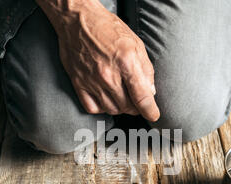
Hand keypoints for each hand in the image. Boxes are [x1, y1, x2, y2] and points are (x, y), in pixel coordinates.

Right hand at [37, 0, 159, 120]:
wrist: (77, 20)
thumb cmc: (107, 29)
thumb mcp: (135, 43)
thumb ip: (145, 69)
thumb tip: (150, 92)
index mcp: (126, 62)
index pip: (142, 97)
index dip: (150, 111)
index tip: (153, 115)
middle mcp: (108, 75)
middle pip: (127, 107)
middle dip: (136, 107)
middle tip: (136, 99)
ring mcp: (92, 81)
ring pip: (112, 109)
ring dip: (120, 107)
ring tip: (122, 96)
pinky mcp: (79, 84)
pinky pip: (93, 108)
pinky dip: (102, 108)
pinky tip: (106, 98)